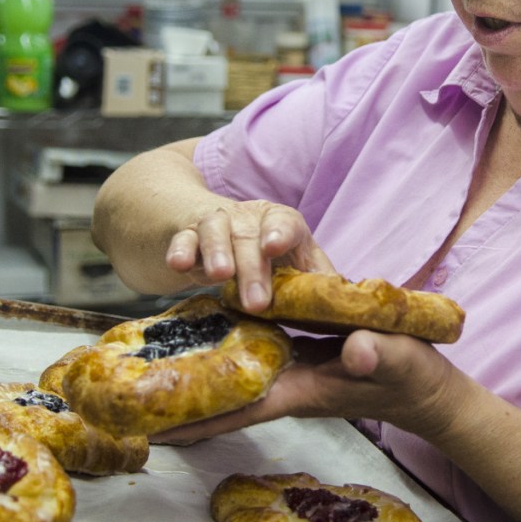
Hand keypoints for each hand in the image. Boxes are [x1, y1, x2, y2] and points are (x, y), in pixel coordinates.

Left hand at [151, 329, 465, 445]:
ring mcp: (296, 372)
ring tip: (158, 362)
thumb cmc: (414, 377)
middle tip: (136, 393)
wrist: (428, 387)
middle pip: (228, 396)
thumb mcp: (400, 361)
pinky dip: (233, 347)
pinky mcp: (305, 357)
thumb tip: (352, 349)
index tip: (154, 428)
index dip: (199, 419)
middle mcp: (290, 383)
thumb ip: (378, 355)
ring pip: (239, 374)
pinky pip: (258, 354)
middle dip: (186, 400)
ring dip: (203, 373)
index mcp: (303, 389)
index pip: (240, 408)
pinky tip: (214, 329)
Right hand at [164, 199, 334, 311]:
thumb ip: (313, 276)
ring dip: (217, 252)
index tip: (274, 247)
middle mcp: (247, 218)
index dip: (280, 232)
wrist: (211, 227)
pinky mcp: (185, 234)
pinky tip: (177, 263)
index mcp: (278, 222)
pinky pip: (181, 238)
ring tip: (219, 276)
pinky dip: (179, 249)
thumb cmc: (262, 251)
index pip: (284, 221)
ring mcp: (215, 223)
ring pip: (215, 230)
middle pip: (249, 236)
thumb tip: (343, 302)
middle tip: (256, 303)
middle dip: (253, 268)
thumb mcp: (290, 260)